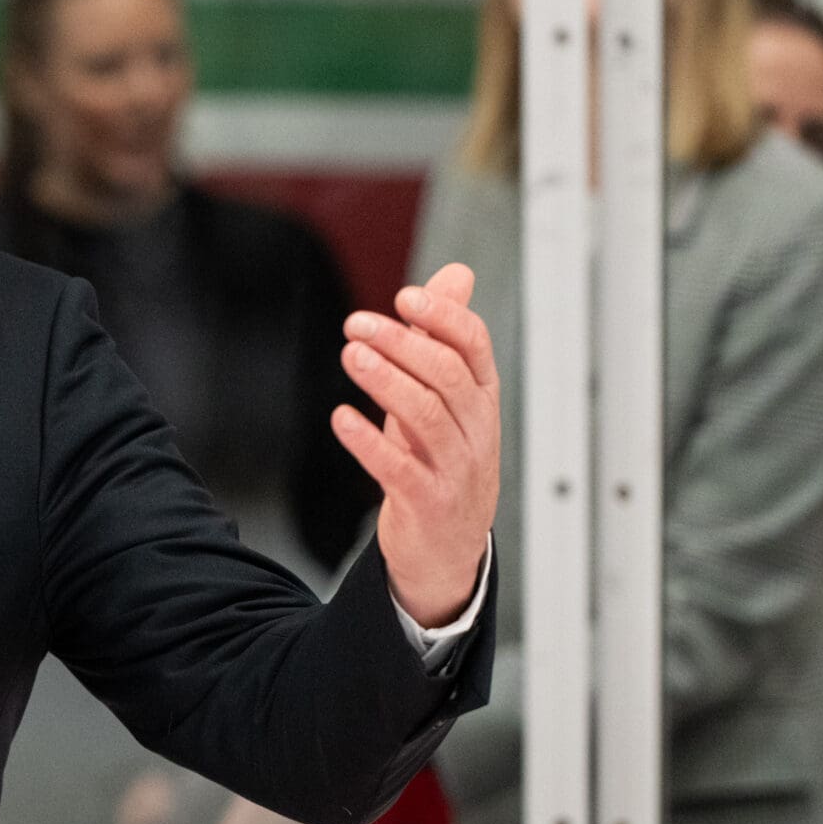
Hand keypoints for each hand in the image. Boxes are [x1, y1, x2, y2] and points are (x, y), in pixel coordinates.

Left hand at [331, 262, 499, 628]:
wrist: (448, 549)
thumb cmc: (443, 461)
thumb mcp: (448, 398)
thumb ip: (445, 336)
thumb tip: (456, 274)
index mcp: (481, 399)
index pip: (474, 347)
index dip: (443, 318)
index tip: (405, 296)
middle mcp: (475, 430)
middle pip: (447, 376)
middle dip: (403, 344)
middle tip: (357, 324)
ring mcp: (456, 469)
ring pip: (426, 416)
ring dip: (385, 382)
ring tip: (351, 356)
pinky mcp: (427, 503)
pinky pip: (398, 468)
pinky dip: (367, 442)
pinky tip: (341, 419)